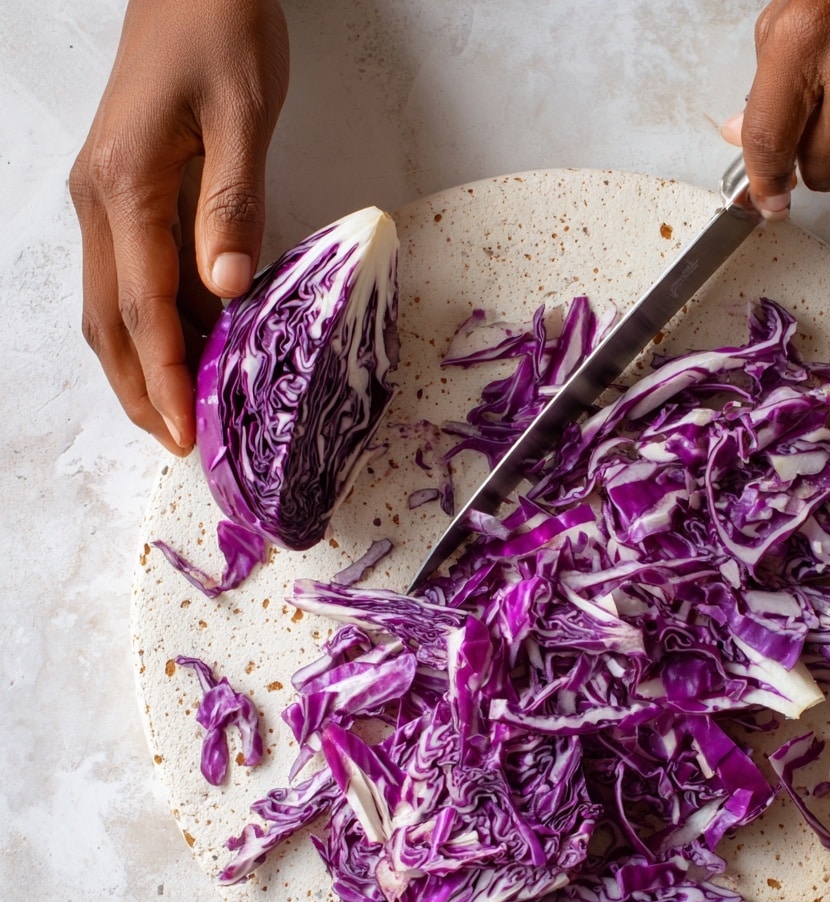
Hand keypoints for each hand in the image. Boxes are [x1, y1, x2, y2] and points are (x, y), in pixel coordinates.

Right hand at [69, 0, 288, 453]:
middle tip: (180, 445)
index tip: (184, 433)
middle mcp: (101, 201)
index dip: (162, 378)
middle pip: (111, 322)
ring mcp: (106, 200)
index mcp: (125, 186)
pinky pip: (134, 278)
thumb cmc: (218, 27)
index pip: (143, 308)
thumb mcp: (242, 113)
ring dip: (143, 364)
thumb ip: (233, 202)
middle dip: (140, 389)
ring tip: (184, 413)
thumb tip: (225, 288)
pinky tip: (191, 350)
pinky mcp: (125, 195)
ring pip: (115, 306)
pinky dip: (157, 325)